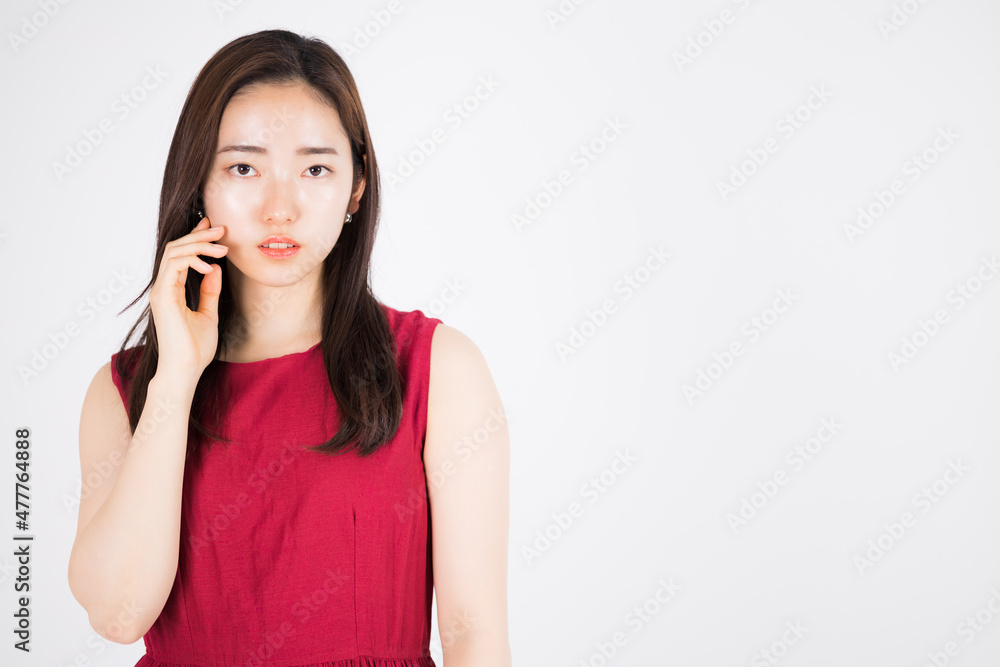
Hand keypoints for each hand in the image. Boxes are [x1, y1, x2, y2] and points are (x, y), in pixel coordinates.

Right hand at [148, 216, 228, 378]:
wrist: (186, 369)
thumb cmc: (196, 348)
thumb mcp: (209, 314)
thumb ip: (210, 291)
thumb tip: (215, 269)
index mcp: (172, 291)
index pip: (181, 256)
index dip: (195, 238)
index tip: (213, 228)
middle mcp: (163, 288)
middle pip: (176, 248)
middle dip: (199, 235)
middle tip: (221, 229)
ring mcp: (161, 291)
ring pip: (174, 252)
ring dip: (199, 245)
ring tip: (222, 246)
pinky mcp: (163, 297)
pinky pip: (175, 266)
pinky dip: (193, 260)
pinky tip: (210, 266)